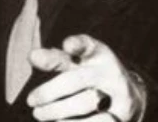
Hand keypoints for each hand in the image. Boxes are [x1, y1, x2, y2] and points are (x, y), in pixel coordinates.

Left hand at [27, 34, 145, 121]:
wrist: (126, 95)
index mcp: (97, 52)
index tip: (67, 45)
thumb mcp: (76, 62)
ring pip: (85, 103)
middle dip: (51, 91)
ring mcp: (119, 93)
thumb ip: (54, 59)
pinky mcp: (121, 115)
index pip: (86, 45)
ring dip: (57, 111)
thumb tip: (32, 56)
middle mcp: (109, 70)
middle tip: (31, 100)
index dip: (77, 44)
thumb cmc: (89, 74)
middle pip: (79, 78)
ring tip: (39, 114)